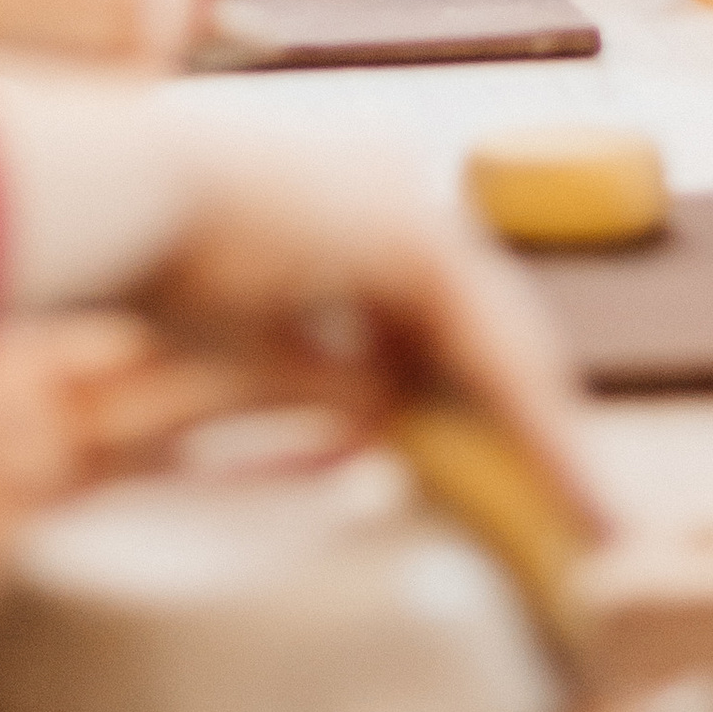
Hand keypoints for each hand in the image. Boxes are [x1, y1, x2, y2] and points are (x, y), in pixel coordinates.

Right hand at [127, 168, 606, 536]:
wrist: (119, 193)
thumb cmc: (144, 258)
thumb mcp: (253, 339)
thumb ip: (327, 378)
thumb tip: (382, 425)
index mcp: (352, 199)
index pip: (434, 310)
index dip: (471, 388)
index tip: (492, 458)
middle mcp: (395, 190)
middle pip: (488, 323)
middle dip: (534, 418)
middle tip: (580, 502)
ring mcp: (412, 204)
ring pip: (502, 344)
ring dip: (549, 437)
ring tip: (594, 521)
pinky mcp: (415, 242)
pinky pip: (490, 357)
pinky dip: (531, 429)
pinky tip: (566, 491)